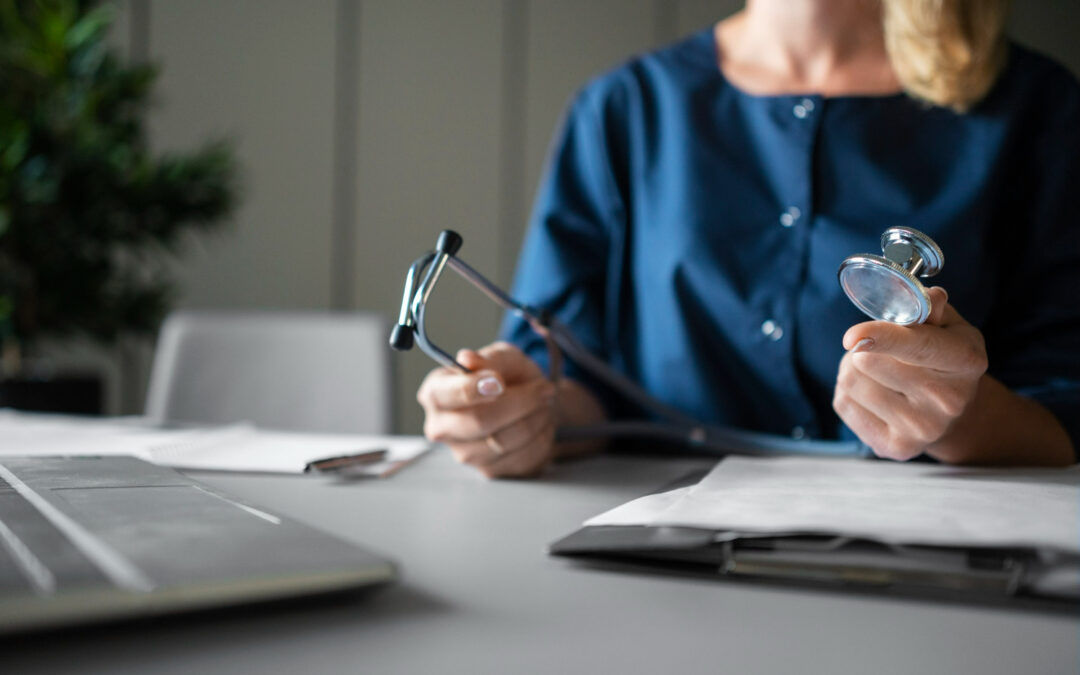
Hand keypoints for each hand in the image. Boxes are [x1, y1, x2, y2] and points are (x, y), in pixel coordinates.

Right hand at [417, 341, 557, 477]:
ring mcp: (463, 454)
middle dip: (520, 403)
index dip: (473, 388)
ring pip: (505, 441)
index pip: (446, 395)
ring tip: (543, 403)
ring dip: (535, 419)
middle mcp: (441, 427)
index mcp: (436, 393)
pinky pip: (522, 458)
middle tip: (543, 389)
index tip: (499, 381)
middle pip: (478, 421)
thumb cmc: (510, 377)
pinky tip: (539, 423)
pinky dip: (539, 437)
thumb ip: (490, 359)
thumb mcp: (505, 357)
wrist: (532, 403)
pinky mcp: (488, 471)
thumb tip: (467, 359)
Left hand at [833, 287, 987, 460]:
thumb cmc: (942, 356)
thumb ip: (931, 308)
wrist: (950, 411)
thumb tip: (929, 298)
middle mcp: (949, 401)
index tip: (852, 336)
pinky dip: (848, 392)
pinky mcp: (896, 447)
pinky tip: (872, 394)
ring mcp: (923, 429)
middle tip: (876, 348)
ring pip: (852, 381)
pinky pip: (844, 404)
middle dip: (863, 347)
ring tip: (875, 370)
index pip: (919, 347)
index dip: (883, 338)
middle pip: (870, 361)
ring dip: (852, 367)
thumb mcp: (947, 325)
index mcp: (966, 361)